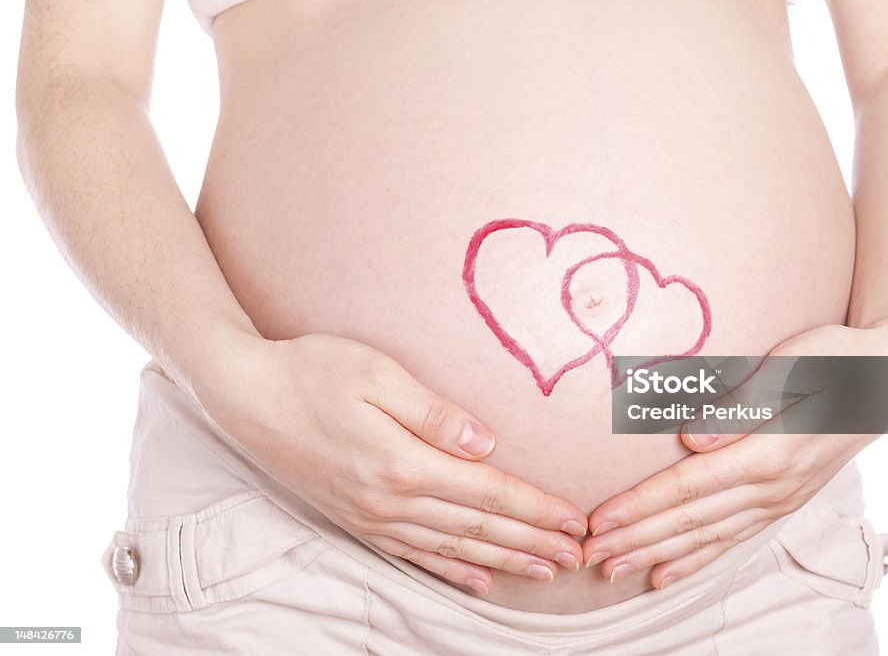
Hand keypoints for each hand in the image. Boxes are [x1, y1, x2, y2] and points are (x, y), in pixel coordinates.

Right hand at [197, 332, 587, 595]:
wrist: (245, 394)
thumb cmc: (312, 371)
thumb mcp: (375, 373)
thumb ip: (433, 412)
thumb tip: (485, 444)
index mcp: (401, 462)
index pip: (486, 493)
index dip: (535, 508)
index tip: (574, 519)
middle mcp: (388, 500)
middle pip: (477, 528)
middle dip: (532, 541)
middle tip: (577, 555)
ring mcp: (370, 515)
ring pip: (452, 548)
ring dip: (503, 561)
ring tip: (544, 571)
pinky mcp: (355, 518)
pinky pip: (413, 555)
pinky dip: (451, 571)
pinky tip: (478, 580)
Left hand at [581, 320, 887, 589]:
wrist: (887, 375)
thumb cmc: (834, 359)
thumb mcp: (790, 367)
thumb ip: (739, 405)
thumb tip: (691, 439)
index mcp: (769, 452)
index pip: (689, 487)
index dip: (640, 506)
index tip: (599, 520)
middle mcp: (773, 487)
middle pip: (690, 520)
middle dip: (636, 540)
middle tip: (588, 556)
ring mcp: (779, 500)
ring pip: (707, 537)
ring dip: (657, 555)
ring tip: (614, 571)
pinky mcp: (782, 501)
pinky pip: (732, 539)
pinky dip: (697, 560)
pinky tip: (666, 574)